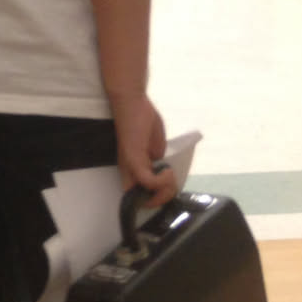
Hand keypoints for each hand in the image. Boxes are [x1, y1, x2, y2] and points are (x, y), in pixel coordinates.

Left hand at [111, 92, 172, 207]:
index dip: (155, 199)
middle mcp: (130, 170)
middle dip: (163, 199)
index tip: (168, 192)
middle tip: (171, 183)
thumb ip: (157, 162)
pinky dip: (161, 182)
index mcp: (134, 168)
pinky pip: (148, 181)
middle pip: (145, 199)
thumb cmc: (142, 120)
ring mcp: (131, 165)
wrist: (132, 102)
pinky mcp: (134, 159)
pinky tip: (168, 171)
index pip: (140, 194)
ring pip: (148, 193)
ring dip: (165, 190)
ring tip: (170, 175)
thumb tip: (164, 175)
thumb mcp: (155, 147)